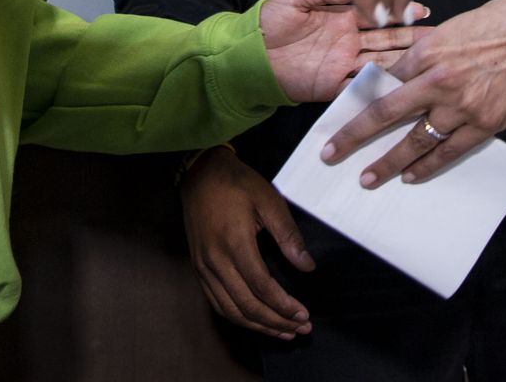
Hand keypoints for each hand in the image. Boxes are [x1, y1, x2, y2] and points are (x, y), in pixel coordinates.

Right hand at [180, 146, 314, 338]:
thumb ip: (288, 235)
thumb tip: (307, 266)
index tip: (304, 316)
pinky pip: (216, 302)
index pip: (262, 287)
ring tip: (283, 332)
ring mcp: (203, 267)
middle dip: (276, 322)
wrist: (199, 173)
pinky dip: (237, 317)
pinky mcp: (198, 268)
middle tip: (301, 329)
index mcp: (235, 243)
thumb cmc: (237, 183)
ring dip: (258, 325)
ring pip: (231, 310)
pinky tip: (255, 321)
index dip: (284, 306)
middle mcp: (215, 261)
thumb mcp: (269, 200)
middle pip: (247, 305)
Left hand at [260, 0, 427, 102]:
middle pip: (390, 40)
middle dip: (415, 40)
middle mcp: (350, 40)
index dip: (401, 11)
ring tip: (430, 66)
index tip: (423, 10)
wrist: (250, 55)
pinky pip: (361, 89)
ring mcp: (345, 64)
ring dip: (405, 65)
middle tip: (439, 40)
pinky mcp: (334, 86)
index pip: (379, 12)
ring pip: (383, 64)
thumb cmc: (269, 24)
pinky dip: (380, 88)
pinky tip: (400, 88)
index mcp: (344, 17)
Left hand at [322, 0, 505, 185]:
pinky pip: (449, 151)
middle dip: (355, 136)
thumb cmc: (503, 23)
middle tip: (331, 154)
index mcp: (428, 51)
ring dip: (388, 163)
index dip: (361, 97)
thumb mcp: (454, 27)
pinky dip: (428, 166)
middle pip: (386, 113)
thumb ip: (426, 52)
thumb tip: (404, 72)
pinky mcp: (484, 124)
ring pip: (415, 141)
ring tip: (367, 178)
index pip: (385, 79)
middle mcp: (439, 81)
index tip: (343, 112)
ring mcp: (461, 106)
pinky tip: (410, 176)